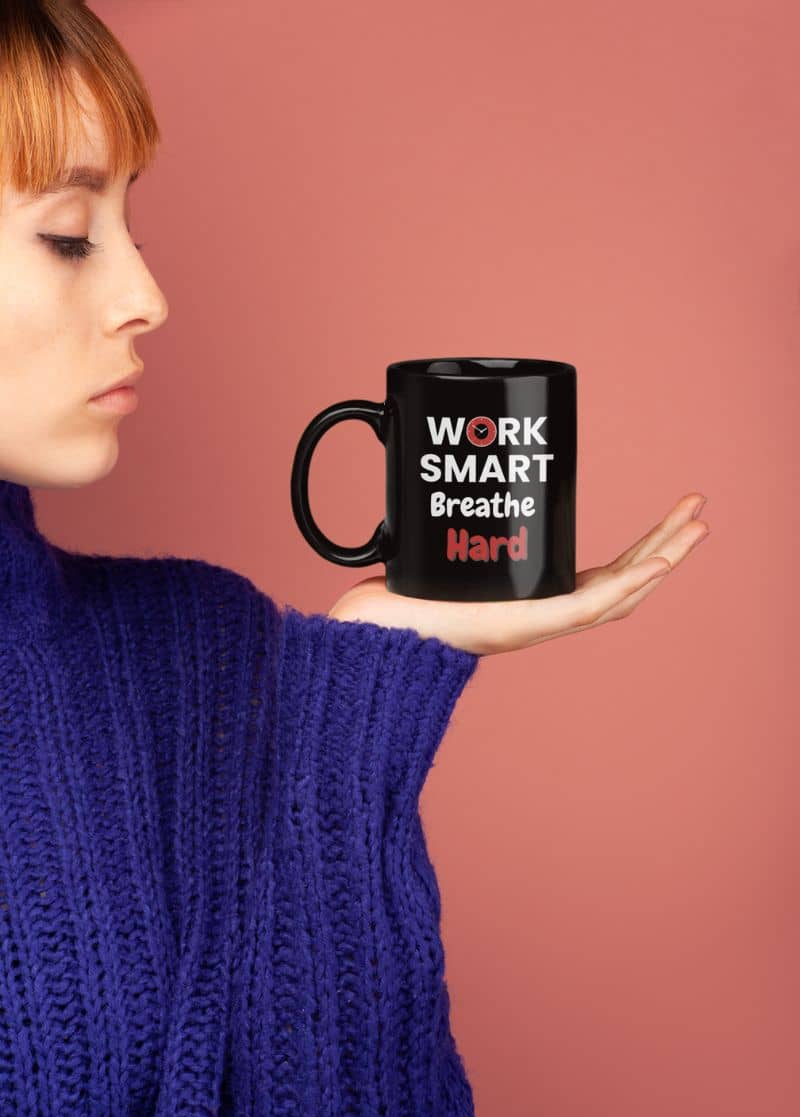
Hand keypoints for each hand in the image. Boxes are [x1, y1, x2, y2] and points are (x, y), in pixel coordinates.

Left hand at [326, 493, 709, 656]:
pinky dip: (628, 586)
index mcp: (536, 598)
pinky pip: (589, 607)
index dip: (644, 548)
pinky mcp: (527, 626)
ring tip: (697, 525)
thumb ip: (463, 522)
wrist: (376, 634)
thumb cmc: (402, 601)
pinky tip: (657, 564)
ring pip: (620, 593)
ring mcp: (541, 623)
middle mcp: (546, 614)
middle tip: (697, 507)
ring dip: (664, 559)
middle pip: (625, 581)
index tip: (669, 515)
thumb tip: (450, 471)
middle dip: (667, 544)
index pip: (605, 574)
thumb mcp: (446, 549)